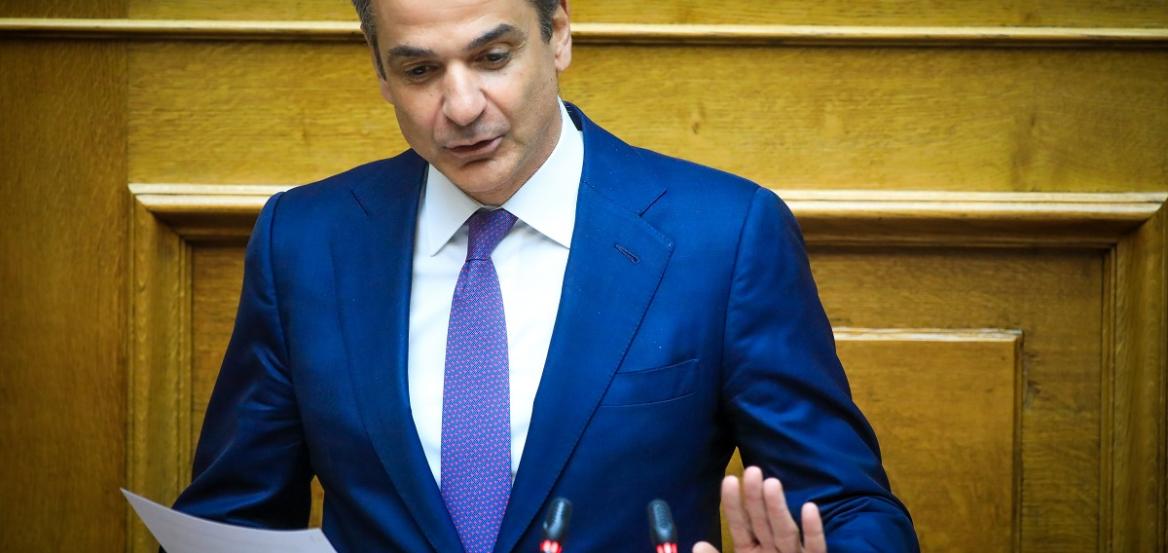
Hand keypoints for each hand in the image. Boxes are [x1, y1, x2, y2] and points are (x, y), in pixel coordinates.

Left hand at [693, 466, 826, 552]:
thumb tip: (698, 546)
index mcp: (750, 552)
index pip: (741, 524)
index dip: (734, 504)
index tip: (729, 481)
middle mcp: (772, 550)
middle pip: (762, 522)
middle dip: (756, 499)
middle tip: (752, 471)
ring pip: (785, 531)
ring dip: (778, 508)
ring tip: (771, 484)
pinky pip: (815, 548)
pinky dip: (813, 531)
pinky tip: (810, 508)